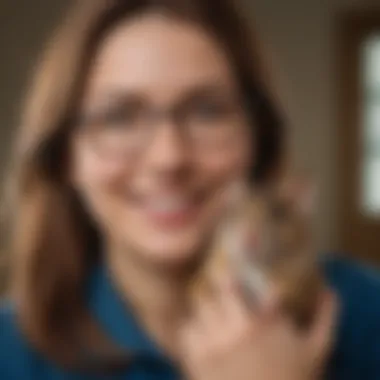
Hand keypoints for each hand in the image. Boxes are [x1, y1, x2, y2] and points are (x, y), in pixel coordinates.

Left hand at [178, 275, 337, 379]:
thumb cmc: (296, 379)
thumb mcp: (317, 350)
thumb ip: (325, 317)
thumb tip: (330, 289)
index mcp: (263, 321)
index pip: (237, 282)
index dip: (231, 272)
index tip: (230, 268)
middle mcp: (236, 328)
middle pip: (213, 292)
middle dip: (217, 290)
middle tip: (222, 293)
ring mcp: (215, 345)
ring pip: (199, 310)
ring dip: (206, 310)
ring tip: (216, 315)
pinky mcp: (199, 362)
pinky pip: (187, 332)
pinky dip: (194, 331)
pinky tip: (206, 337)